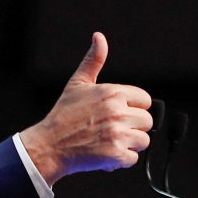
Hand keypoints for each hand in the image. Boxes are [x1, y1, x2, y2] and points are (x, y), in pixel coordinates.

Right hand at [20, 32, 152, 184]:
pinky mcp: (115, 154)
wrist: (49, 145)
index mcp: (113, 93)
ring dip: (128, 144)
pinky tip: (105, 153)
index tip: (118, 114)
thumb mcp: (78, 83)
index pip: (145, 100)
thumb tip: (99, 37)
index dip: (133, 108)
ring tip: (109, 141)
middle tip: (111, 130)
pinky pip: (133, 158)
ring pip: (143, 141)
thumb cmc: (64, 115)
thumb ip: (94, 60)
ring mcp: (117, 134)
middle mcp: (117, 112)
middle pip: (147, 122)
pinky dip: (121, 160)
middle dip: (133, 127)